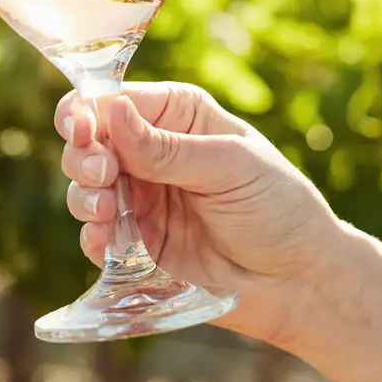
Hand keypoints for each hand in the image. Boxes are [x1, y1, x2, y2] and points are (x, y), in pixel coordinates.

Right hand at [54, 82, 345, 346]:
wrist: (299, 281)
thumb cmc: (278, 208)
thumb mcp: (229, 167)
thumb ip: (167, 148)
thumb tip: (112, 111)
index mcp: (178, 115)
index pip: (115, 100)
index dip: (88, 113)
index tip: (83, 133)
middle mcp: (152, 152)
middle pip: (89, 143)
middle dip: (83, 158)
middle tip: (104, 178)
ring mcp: (142, 199)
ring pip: (85, 188)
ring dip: (83, 197)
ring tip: (104, 212)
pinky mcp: (138, 244)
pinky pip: (97, 236)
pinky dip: (92, 237)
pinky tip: (104, 242)